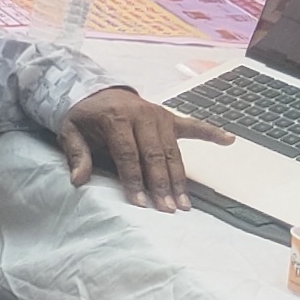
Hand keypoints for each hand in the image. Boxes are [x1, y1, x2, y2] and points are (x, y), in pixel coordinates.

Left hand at [58, 87, 229, 211]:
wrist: (97, 90)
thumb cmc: (85, 116)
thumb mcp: (71, 131)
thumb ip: (77, 155)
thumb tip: (78, 180)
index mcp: (117, 118)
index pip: (129, 155)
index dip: (134, 180)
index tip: (141, 203)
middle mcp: (143, 115)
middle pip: (155, 155)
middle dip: (161, 185)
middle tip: (168, 209)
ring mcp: (160, 116)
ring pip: (173, 152)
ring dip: (179, 178)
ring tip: (184, 203)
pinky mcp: (170, 118)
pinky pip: (193, 126)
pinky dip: (211, 132)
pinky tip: (228, 140)